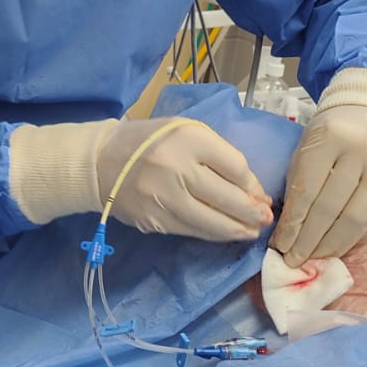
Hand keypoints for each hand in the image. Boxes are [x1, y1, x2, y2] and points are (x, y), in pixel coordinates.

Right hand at [98, 117, 273, 242]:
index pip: (236, 167)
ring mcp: (165, 198)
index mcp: (188, 138)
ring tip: (252, 231)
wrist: (101, 161)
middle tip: (265, 219)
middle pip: (229, 198)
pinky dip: (214, 234)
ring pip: (213, 223)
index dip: (253, 186)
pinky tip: (225, 233)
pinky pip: (194, 232)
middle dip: (253, 213)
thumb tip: (253, 192)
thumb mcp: (186, 131)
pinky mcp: (155, 221)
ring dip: (239, 230)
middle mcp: (177, 168)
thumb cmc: (150, 141)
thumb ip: (220, 155)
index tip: (261, 195)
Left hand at [272, 104, 366, 265]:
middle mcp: (362, 150)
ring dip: (332, 245)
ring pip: (356, 218)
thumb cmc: (330, 135)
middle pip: (331, 208)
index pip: (307, 190)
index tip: (280, 246)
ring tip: (314, 259)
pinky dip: (352, 235)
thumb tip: (287, 232)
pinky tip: (336, 246)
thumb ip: (297, 184)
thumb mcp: (306, 148)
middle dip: (309, 240)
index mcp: (330, 137)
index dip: (293, 224)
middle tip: (294, 261)